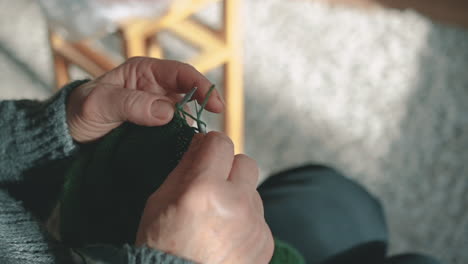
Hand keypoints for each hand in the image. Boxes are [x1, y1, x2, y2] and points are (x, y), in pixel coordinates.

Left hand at [66, 57, 223, 141]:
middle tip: (211, 133)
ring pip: (185, 119)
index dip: (202, 86)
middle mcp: (156, 90)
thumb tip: (169, 111)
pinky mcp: (156, 132)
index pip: (181, 73)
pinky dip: (182, 143)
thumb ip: (131, 104)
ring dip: (192, 131)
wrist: (68, 137)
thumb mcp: (99, 104)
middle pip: (190, 97)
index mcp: (145, 72)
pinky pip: (174, 135)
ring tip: (201, 147)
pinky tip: (187, 153)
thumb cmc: (80, 112)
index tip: (216, 105)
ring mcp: (157, 112)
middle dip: (203, 111)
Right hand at [135, 132, 273, 263]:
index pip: (221, 143)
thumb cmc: (161, 246)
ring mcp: (255, 224)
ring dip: (238, 196)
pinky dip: (245, 221)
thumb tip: (202, 141)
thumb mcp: (160, 200)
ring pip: (252, 191)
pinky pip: (258, 217)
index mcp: (204, 189)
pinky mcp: (265, 241)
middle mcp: (236, 203)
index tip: (206, 153)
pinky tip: (226, 238)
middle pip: (245, 162)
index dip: (211, 145)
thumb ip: (185, 166)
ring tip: (217, 220)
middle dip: (229, 168)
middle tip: (212, 185)